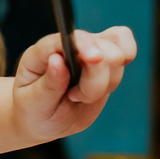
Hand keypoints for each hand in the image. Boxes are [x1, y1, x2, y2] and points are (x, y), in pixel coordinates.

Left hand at [12, 26, 136, 142]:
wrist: (43, 120)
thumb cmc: (33, 110)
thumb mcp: (32, 103)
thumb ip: (48, 85)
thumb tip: (57, 60)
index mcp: (42, 53)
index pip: (66, 38)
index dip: (83, 44)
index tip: (93, 58)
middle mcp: (68, 46)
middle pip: (101, 47)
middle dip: (97, 79)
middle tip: (74, 97)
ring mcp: (88, 52)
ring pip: (117, 56)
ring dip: (105, 84)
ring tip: (81, 97)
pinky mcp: (105, 61)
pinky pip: (127, 51)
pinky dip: (122, 69)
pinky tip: (104, 84)